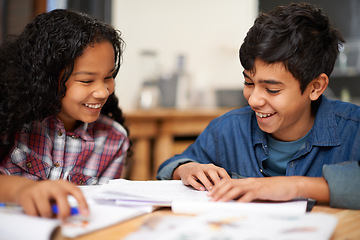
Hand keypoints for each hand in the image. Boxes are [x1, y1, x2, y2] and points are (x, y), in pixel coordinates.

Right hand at [14, 179, 88, 219]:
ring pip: (46, 210)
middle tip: (63, 220)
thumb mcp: (58, 196)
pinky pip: (33, 214)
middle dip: (64, 212)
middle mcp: (51, 184)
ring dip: (47, 217)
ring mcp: (38, 189)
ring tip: (46, 215)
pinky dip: (36, 217)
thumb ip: (66, 203)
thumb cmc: (46, 194)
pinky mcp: (26, 196)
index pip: (76, 191)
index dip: (82, 202)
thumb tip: (73, 217)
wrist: (25, 189)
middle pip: (62, 197)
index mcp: (62, 184)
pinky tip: (36, 213)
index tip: (86, 214)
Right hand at [173, 162, 229, 190]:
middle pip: (211, 171)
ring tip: (211, 190)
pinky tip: (201, 189)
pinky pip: (192, 179)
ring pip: (200, 174)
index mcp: (211, 167)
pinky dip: (197, 185)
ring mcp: (194, 171)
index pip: (220, 170)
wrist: (186, 169)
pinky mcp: (187, 176)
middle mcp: (203, 167)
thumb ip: (217, 179)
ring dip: (207, 182)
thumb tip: (228, 188)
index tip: (230, 184)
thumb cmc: (202, 174)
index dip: (226, 176)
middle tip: (221, 188)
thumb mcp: (210, 174)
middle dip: (216, 179)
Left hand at [208, 176, 329, 202]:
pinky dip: (242, 200)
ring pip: (236, 189)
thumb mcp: (258, 190)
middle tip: (210, 199)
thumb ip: (247, 193)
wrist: (289, 185)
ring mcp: (255, 186)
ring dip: (225, 196)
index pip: (228, 182)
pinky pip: (249, 195)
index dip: (217, 187)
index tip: (210, 193)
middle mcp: (248, 182)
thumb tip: (237, 199)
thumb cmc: (274, 189)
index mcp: (246, 181)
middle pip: (229, 184)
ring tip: (218, 202)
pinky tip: (236, 205)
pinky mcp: (262, 191)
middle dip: (217, 191)